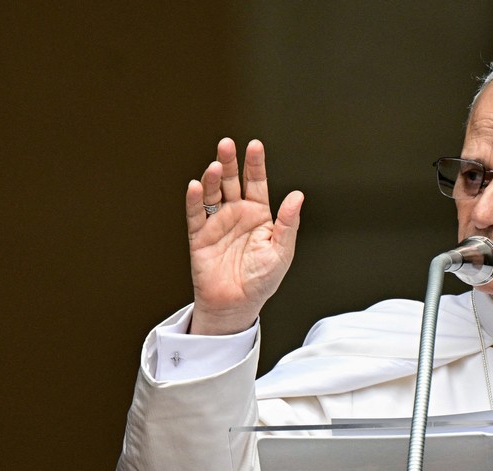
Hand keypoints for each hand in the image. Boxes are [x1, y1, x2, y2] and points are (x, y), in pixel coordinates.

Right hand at [185, 138, 303, 334]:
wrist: (237, 305)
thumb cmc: (262, 280)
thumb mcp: (281, 251)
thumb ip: (287, 223)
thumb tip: (297, 195)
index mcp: (258, 215)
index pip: (256, 183)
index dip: (255, 164)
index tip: (255, 145)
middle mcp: (236, 214)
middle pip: (231, 181)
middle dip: (229, 163)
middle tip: (227, 144)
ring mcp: (217, 223)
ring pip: (212, 193)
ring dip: (212, 179)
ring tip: (214, 166)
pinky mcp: (199, 237)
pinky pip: (196, 215)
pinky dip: (195, 200)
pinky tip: (196, 186)